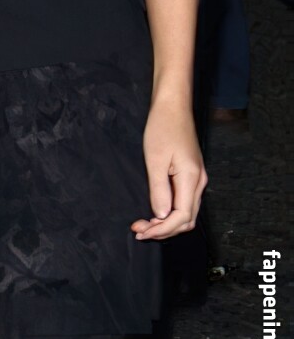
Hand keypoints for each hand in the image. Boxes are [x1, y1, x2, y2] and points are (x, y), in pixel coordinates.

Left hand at [131, 98, 206, 240]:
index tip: (142, 231)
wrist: (173, 107)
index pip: (181, 217)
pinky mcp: (191, 174)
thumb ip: (159, 189)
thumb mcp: (155, 159)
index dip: (162, 229)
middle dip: (163, 230)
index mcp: (191, 179)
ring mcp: (197, 179)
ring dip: (166, 223)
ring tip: (144, 225)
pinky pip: (184, 201)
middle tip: (139, 231)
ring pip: (186, 212)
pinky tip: (155, 212)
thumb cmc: (162, 127)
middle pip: (186, 219)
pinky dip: (170, 212)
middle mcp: (198, 182)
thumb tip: (162, 216)